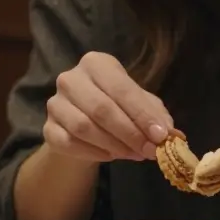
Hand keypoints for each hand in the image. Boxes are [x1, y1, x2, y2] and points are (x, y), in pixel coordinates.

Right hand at [44, 52, 172, 162]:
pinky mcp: (47, 128)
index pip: (121, 88)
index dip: (142, 114)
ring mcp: (55, 103)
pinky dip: (93, 153)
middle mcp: (71, 78)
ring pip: (83, 127)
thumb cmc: (117, 108)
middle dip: (130, 133)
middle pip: (101, 109)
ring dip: (113, 145)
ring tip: (134, 154)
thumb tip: (172, 135)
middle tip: (150, 151)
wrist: (82, 125)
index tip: (161, 136)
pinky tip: (110, 156)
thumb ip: (156, 115)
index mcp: (96, 64)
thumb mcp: (140, 105)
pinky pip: (69, 144)